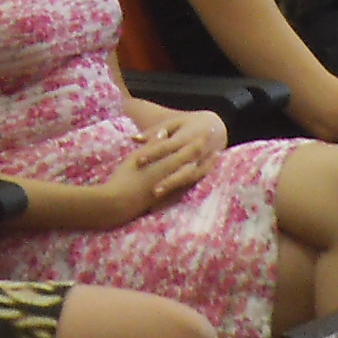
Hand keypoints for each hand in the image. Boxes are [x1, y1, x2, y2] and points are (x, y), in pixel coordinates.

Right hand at [102, 117, 220, 216]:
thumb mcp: (136, 157)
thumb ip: (152, 146)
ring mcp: (171, 190)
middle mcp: (171, 177)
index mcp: (164, 163)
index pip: (187, 150)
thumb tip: (164, 134)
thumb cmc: (124, 178)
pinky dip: (194, 183)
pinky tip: (197, 182)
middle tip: (219, 150)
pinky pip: (186, 189)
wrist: (118, 203)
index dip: (199, 142)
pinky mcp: (167, 200)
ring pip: (193, 178)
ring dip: (204, 170)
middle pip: (194, 164)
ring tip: (212, 165)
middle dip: (206, 156)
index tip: (209, 134)